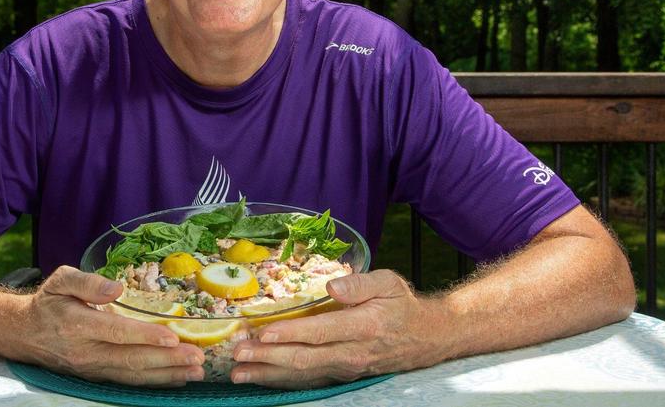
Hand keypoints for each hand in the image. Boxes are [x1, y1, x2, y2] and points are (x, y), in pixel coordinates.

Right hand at [14, 266, 204, 385]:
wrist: (25, 334)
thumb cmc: (48, 303)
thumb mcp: (60, 280)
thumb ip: (87, 282)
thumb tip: (116, 288)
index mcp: (77, 325)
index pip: (116, 332)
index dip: (145, 336)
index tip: (172, 336)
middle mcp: (86, 352)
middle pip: (131, 359)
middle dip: (167, 360)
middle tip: (197, 356)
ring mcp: (92, 369)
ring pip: (133, 375)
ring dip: (167, 374)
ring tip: (195, 371)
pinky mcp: (97, 377)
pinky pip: (129, 382)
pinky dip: (155, 382)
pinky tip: (177, 378)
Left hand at [229, 269, 451, 387]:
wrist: (425, 337)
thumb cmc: (401, 305)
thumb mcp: (388, 283)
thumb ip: (360, 283)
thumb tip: (331, 286)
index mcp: (364, 326)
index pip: (321, 332)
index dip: (290, 333)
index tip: (263, 332)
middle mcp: (353, 352)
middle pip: (305, 358)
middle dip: (268, 357)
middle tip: (239, 353)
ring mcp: (346, 368)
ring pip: (303, 374)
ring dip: (269, 374)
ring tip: (239, 373)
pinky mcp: (341, 375)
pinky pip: (309, 381)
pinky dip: (282, 381)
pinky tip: (260, 378)